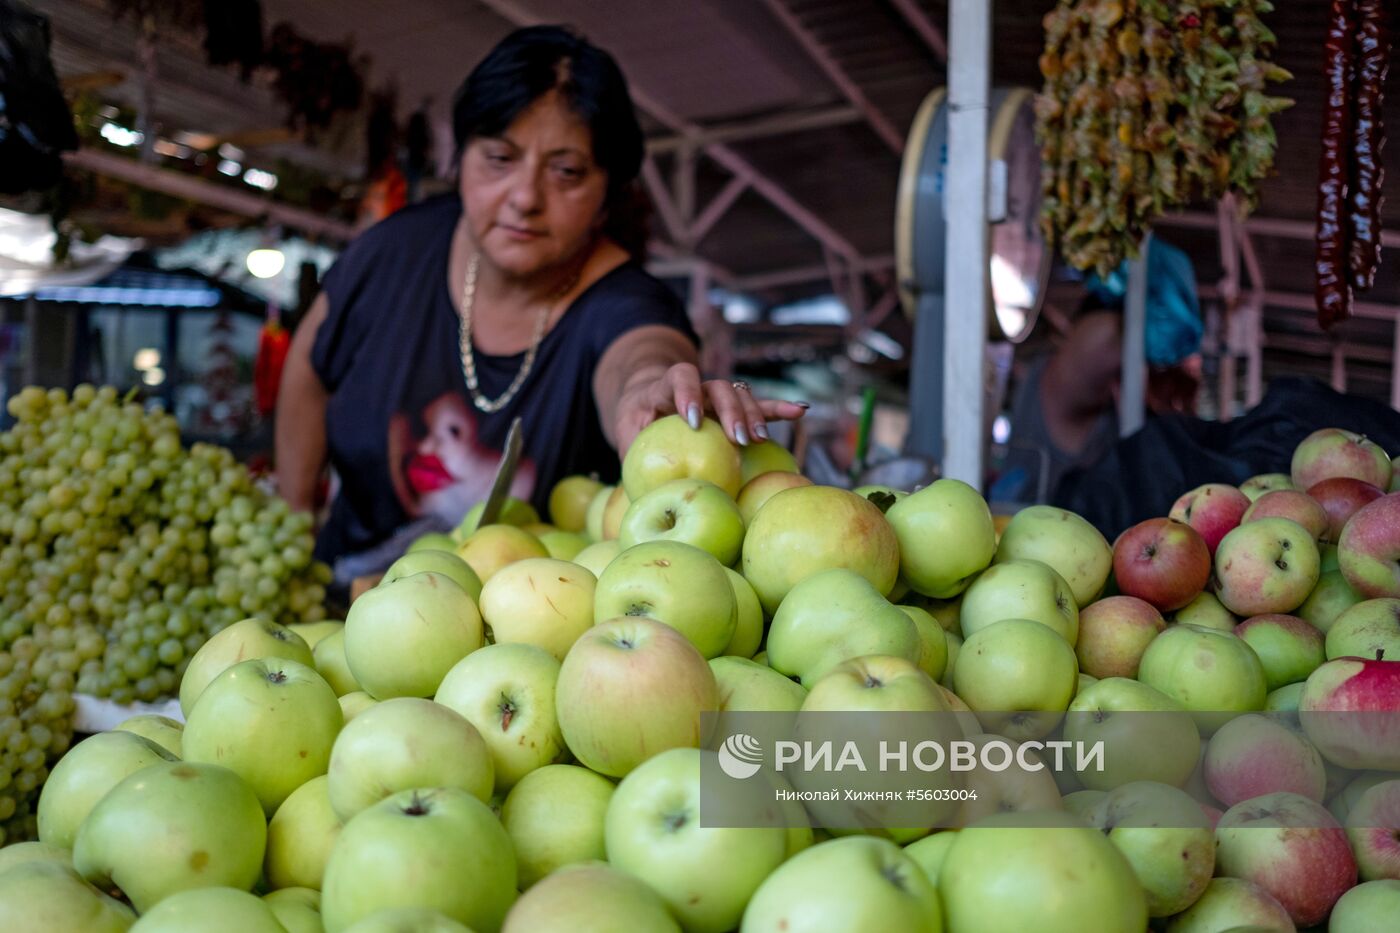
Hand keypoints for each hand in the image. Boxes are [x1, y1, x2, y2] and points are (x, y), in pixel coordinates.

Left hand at [613, 362, 807, 451]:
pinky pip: (759, 406)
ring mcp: (717, 395)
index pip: (680, 378)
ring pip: (740, 395)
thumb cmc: (635, 428)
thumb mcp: (628, 438)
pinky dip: (778, 409)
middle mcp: (696, 386)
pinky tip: (801, 411)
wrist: (646, 406)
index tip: (693, 420)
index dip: (687, 394)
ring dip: (752, 414)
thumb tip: (641, 494)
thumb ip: (634, 457)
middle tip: (737, 438)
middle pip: (718, 387)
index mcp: (665, 387)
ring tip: (757, 439)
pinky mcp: (734, 407)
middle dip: (730, 411)